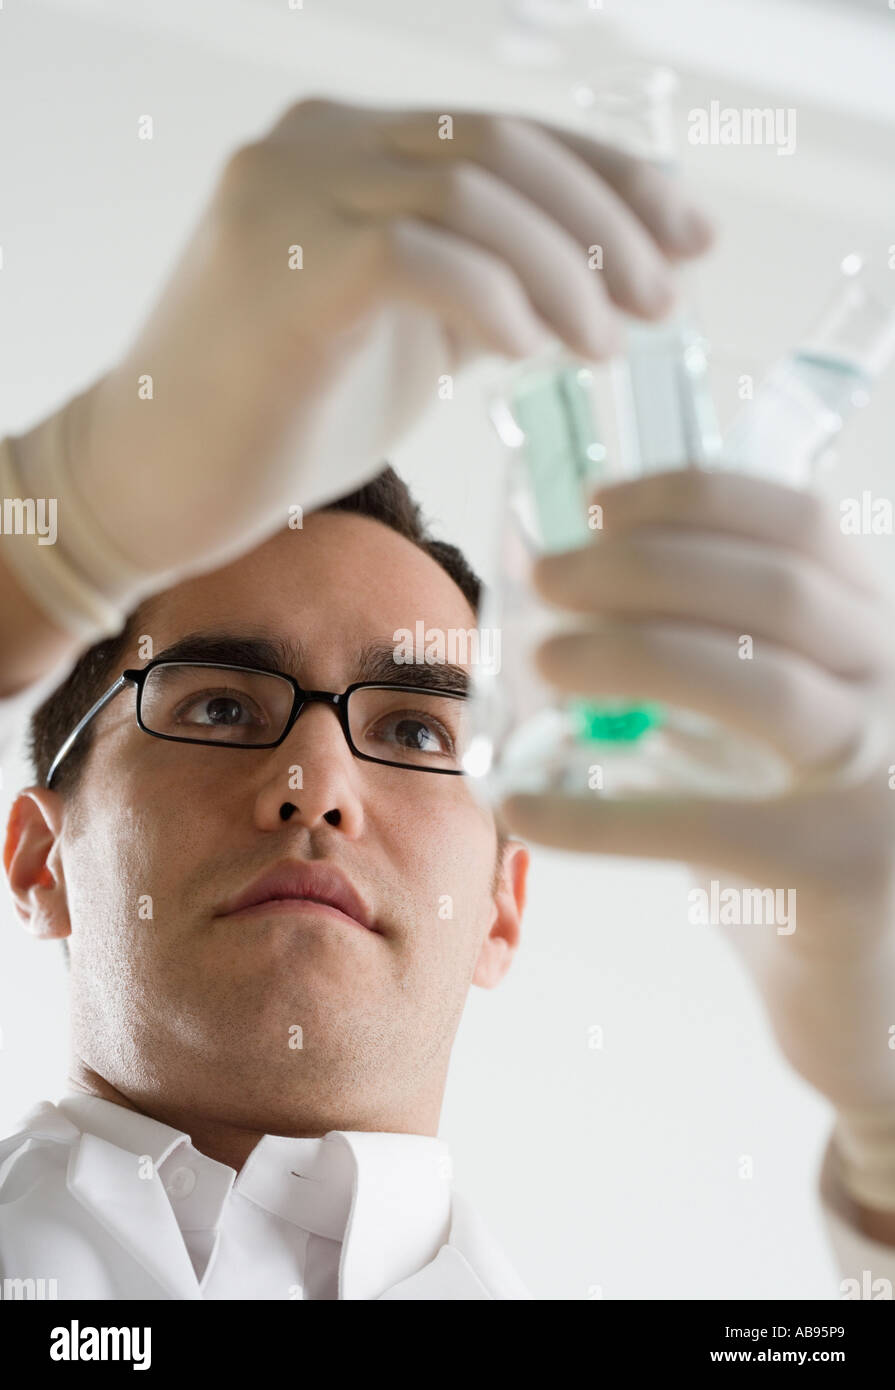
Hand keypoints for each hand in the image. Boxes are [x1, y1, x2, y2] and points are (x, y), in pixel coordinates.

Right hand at [15, 96, 713, 603]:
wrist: (148, 482)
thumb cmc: (276, 417)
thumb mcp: (398, 334)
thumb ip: (476, 285)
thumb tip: (595, 279)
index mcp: (346, 146)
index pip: (506, 134)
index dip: (612, 178)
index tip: (688, 239)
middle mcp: (315, 145)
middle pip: (502, 148)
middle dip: (607, 222)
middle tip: (663, 301)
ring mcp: (290, 198)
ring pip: (473, 191)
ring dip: (565, 270)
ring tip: (608, 345)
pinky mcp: (283, 273)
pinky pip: (421, 254)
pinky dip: (495, 298)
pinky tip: (529, 353)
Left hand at [499, 468, 894, 1123]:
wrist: (872, 1001)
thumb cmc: (797, 851)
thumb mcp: (766, 743)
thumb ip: (703, 677)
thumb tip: (555, 618)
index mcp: (878, 638)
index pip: (801, 529)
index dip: (695, 499)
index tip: (596, 504)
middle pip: (772, 590)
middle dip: (641, 568)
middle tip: (544, 579)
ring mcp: (887, 777)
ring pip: (755, 686)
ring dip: (629, 657)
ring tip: (540, 662)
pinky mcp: (849, 868)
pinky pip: (706, 824)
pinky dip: (598, 815)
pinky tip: (522, 808)